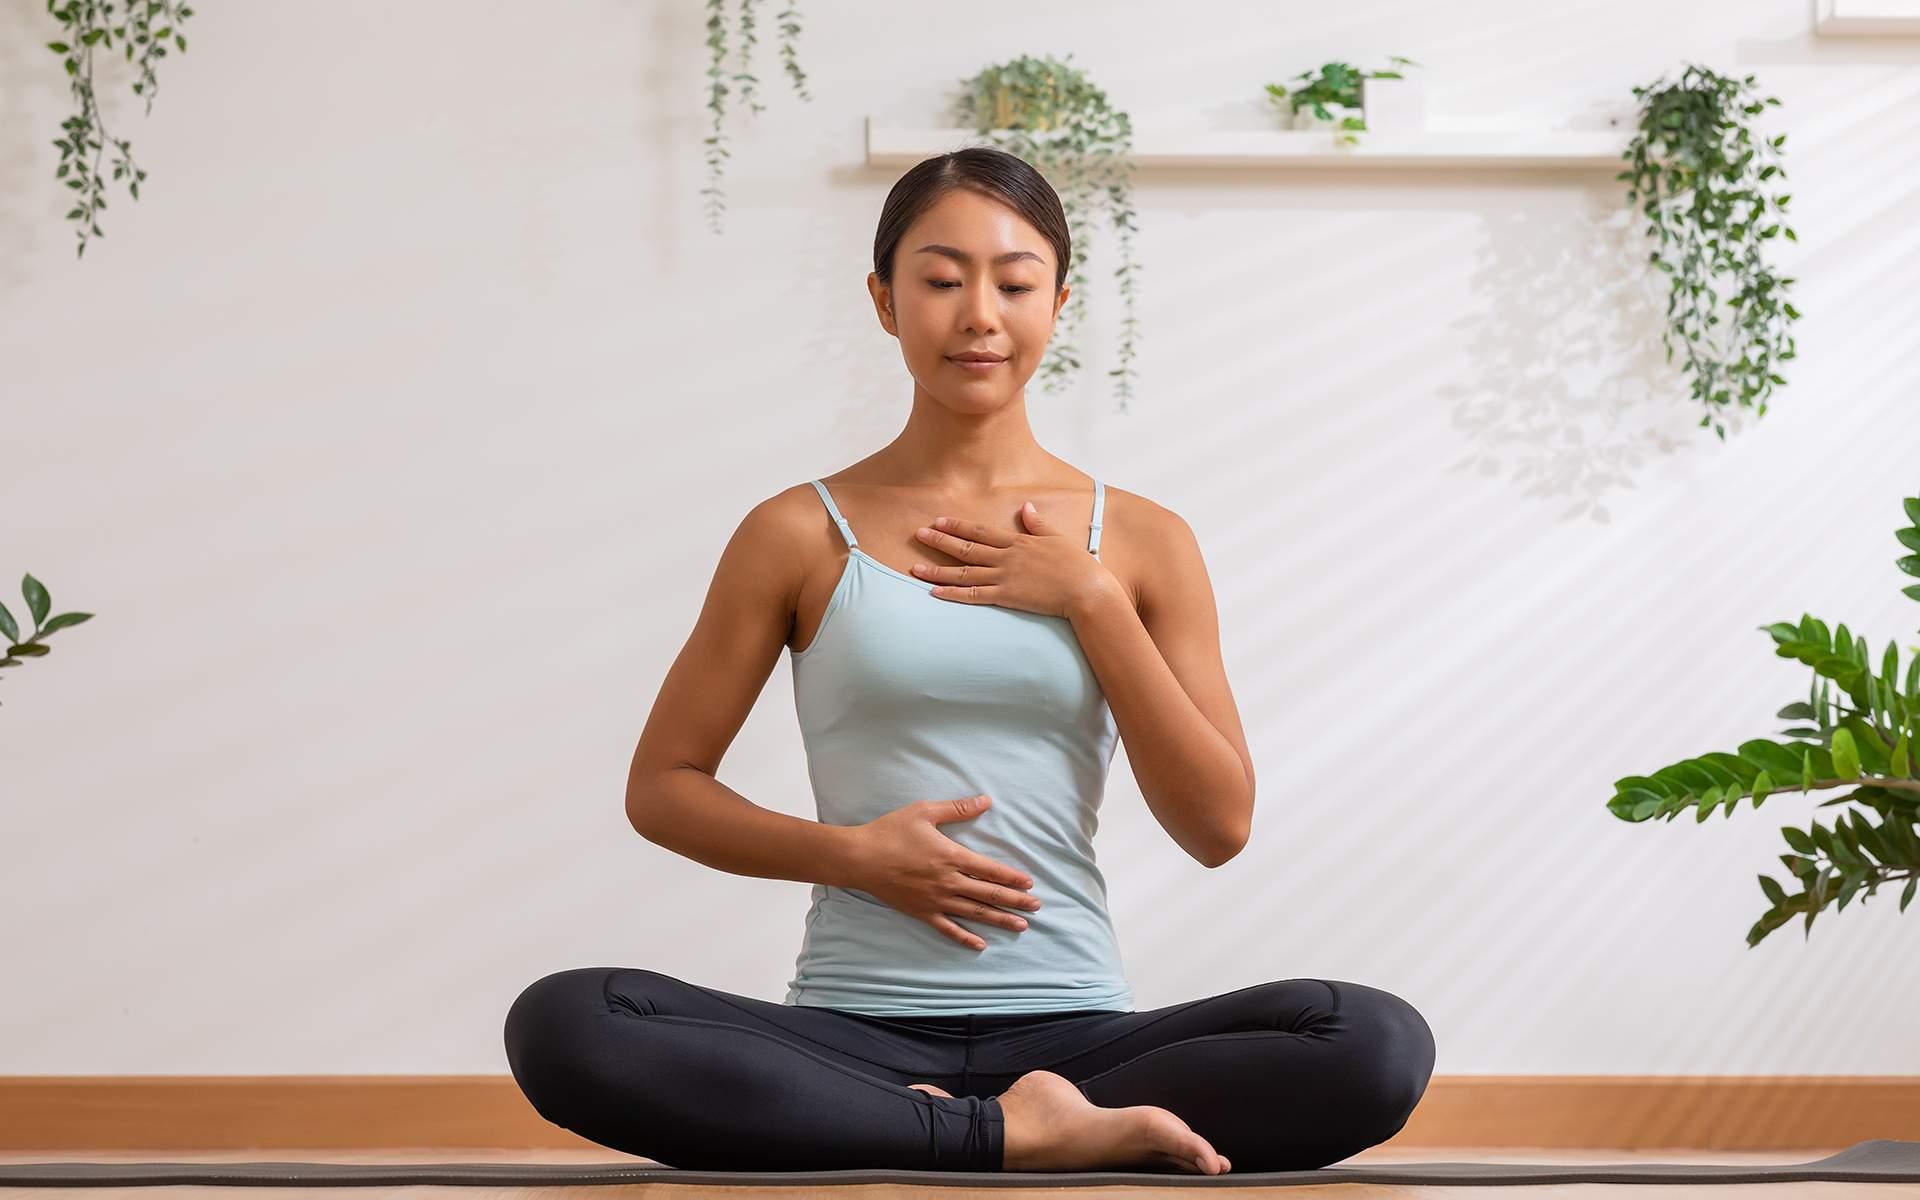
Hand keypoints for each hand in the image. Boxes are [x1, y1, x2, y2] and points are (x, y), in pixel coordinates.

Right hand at [849, 794, 1043, 951]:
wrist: (860, 858)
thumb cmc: (890, 831)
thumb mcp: (925, 812)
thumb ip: (957, 808)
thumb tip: (986, 800)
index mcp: (951, 856)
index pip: (990, 870)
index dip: (1012, 878)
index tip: (1029, 884)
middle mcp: (948, 881)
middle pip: (988, 894)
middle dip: (1015, 901)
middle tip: (1036, 907)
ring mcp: (935, 900)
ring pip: (974, 913)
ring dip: (999, 920)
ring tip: (1021, 927)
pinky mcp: (921, 912)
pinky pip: (948, 928)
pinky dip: (965, 937)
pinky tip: (980, 945)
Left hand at [909, 502, 1115, 618]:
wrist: (1087, 590)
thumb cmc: (1077, 566)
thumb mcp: (1056, 538)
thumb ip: (1037, 524)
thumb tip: (1026, 507)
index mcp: (1018, 542)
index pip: (981, 532)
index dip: (957, 526)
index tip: (938, 521)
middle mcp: (1007, 557)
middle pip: (966, 548)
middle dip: (940, 542)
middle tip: (918, 535)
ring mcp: (1005, 577)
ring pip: (964, 573)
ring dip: (938, 571)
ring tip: (914, 569)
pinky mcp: (1007, 597)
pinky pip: (974, 596)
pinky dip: (953, 595)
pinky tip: (935, 593)